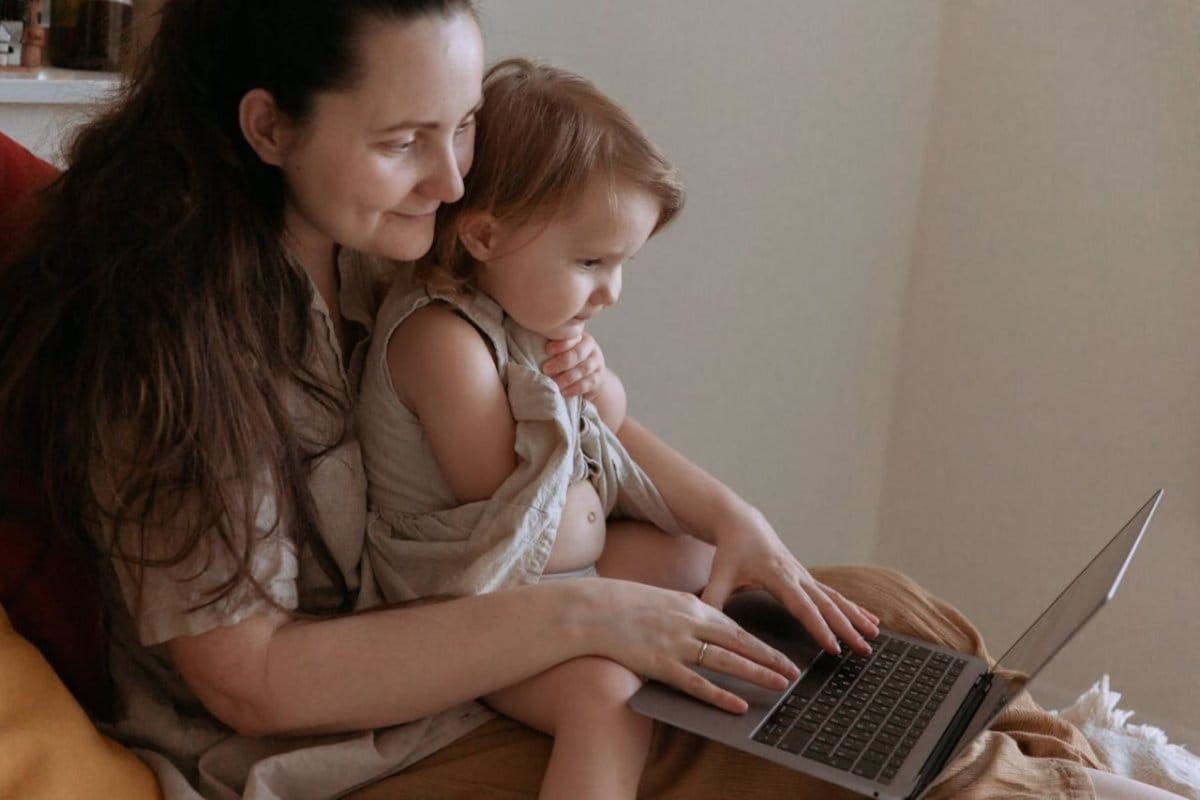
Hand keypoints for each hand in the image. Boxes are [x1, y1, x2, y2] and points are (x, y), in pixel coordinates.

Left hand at [542, 332, 604, 397]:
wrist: (589, 375)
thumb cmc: (568, 360)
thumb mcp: (562, 351)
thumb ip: (552, 348)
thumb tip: (532, 347)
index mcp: (580, 337)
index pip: (572, 337)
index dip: (561, 344)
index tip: (547, 350)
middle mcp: (591, 349)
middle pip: (578, 354)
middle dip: (561, 362)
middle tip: (546, 369)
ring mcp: (596, 364)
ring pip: (583, 369)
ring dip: (567, 377)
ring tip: (554, 383)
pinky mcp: (598, 379)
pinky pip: (587, 384)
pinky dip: (574, 389)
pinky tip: (563, 392)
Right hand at [583, 578, 800, 713]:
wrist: (592, 610)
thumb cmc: (623, 605)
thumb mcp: (662, 601)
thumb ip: (685, 613)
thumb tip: (702, 625)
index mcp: (691, 605)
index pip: (734, 627)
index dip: (760, 643)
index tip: (780, 654)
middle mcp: (690, 623)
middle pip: (739, 643)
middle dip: (770, 658)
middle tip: (794, 672)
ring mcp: (676, 644)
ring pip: (726, 662)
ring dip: (756, 674)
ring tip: (780, 686)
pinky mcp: (661, 664)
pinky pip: (697, 684)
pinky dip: (720, 696)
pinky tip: (738, 706)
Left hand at [699, 506, 880, 656]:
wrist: (742, 523)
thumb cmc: (730, 550)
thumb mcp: (719, 574)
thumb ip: (713, 598)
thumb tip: (706, 622)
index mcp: (777, 575)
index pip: (802, 606)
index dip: (818, 626)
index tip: (833, 646)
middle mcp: (796, 574)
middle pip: (826, 604)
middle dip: (846, 627)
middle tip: (863, 649)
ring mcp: (804, 575)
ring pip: (836, 598)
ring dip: (856, 617)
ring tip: (874, 636)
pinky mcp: (807, 577)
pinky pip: (834, 594)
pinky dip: (853, 606)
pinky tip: (869, 618)